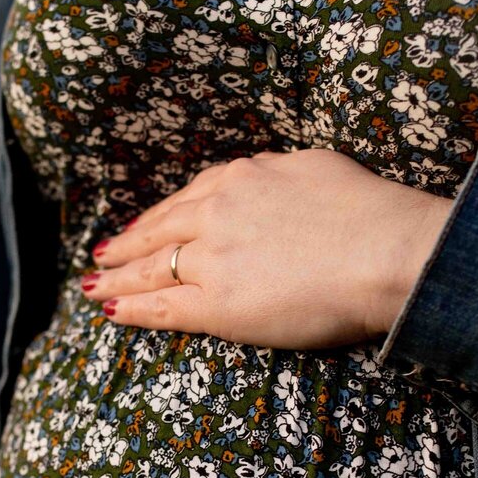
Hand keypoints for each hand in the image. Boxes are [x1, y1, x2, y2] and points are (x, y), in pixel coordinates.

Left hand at [82, 147, 453, 348]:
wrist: (383, 250)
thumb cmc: (368, 211)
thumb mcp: (316, 167)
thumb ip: (281, 173)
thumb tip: (272, 177)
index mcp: (240, 177)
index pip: (188, 198)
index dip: (161, 214)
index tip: (143, 224)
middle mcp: (216, 212)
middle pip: (158, 231)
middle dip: (127, 244)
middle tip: (103, 253)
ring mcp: (211, 258)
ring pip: (151, 268)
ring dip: (118, 277)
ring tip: (94, 284)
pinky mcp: (216, 304)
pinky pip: (161, 308)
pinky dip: (132, 309)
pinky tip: (111, 310)